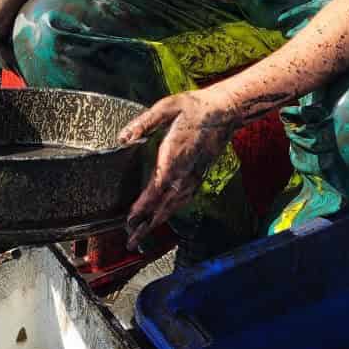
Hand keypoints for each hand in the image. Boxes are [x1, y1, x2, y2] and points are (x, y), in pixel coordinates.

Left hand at [118, 90, 236, 250]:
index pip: (156, 188)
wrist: (226, 111)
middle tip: (131, 241)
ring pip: (174, 206)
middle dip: (146, 225)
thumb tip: (122, 137)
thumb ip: (143, 122)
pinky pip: (183, 200)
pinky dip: (170, 212)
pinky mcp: (199, 176)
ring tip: (142, 235)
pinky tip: (163, 217)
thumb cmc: (195, 107)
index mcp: (175, 156)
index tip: (130, 220)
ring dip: (157, 222)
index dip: (143, 207)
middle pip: (164, 205)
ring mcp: (194, 177)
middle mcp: (186, 172)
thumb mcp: (166, 107)